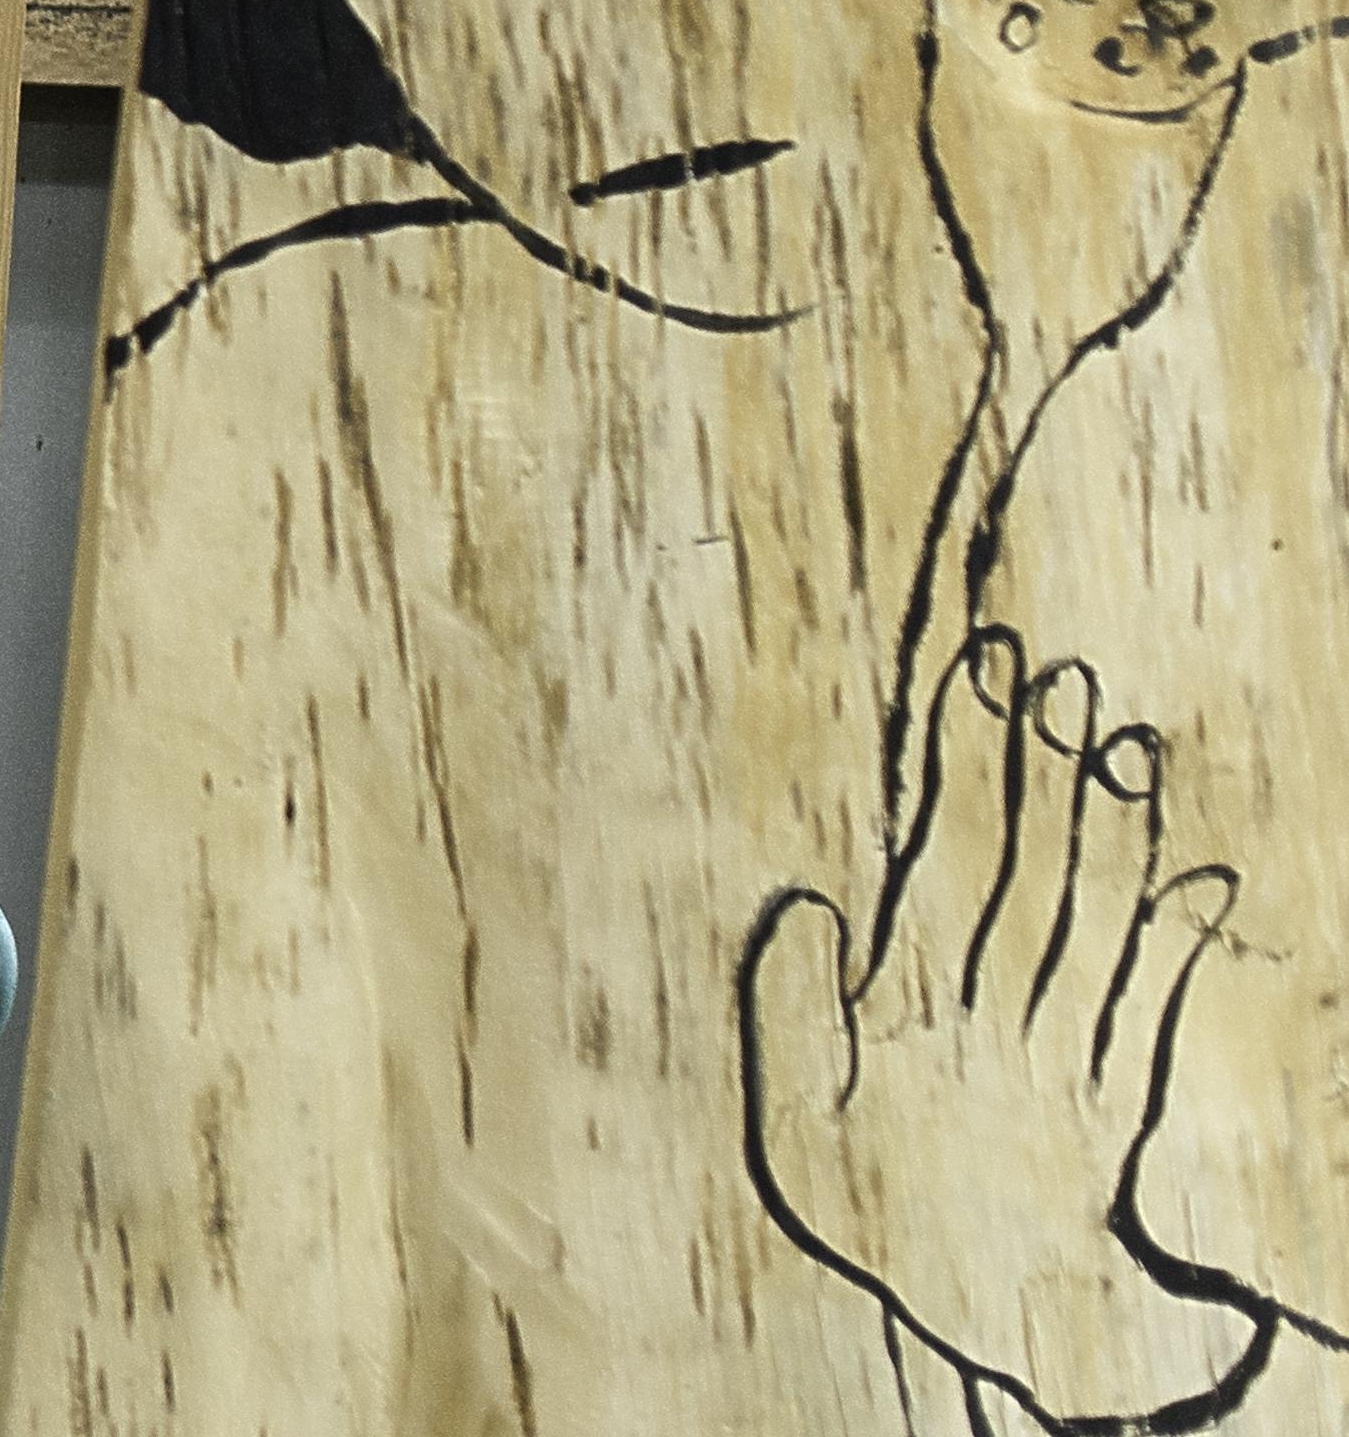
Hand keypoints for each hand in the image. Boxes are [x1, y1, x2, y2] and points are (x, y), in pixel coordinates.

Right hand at [741, 632, 1280, 1430]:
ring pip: (1091, 921)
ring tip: (1124, 741)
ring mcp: (1066, 1051)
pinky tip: (1201, 876)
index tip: (978, 675)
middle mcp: (999, 1014)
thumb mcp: (787, 1121)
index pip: (944, 856)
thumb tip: (813, 902)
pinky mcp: (1116, 1094)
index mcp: (913, 1007)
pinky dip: (1180, 941)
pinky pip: (1151, 1005)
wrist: (978, 1313)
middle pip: (1026, 871)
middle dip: (1039, 770)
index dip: (964, 763)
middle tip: (1060, 676)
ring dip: (1108, 831)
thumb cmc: (866, 1207)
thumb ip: (789, 1010)